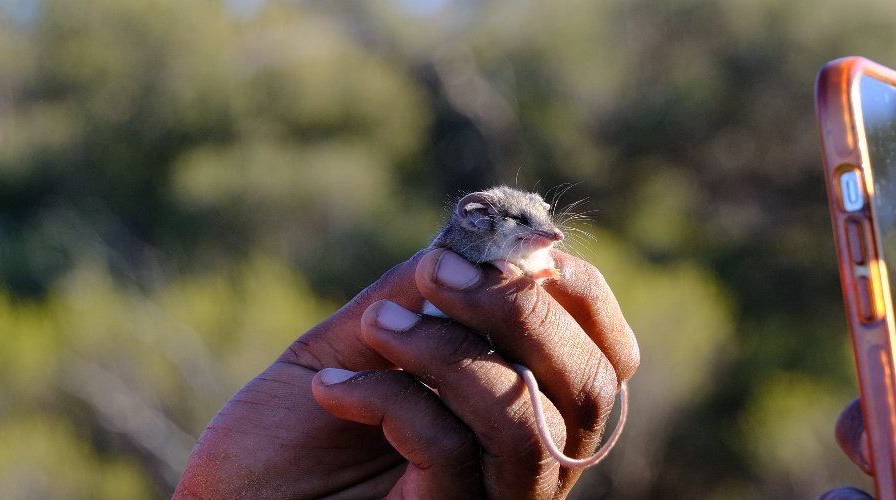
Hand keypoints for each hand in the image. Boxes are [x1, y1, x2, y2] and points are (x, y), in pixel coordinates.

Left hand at [175, 248, 638, 498]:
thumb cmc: (288, 433)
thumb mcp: (359, 339)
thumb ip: (422, 294)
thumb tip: (482, 233)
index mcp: (528, 411)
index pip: (607, 358)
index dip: (580, 296)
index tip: (515, 248)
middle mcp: (529, 466)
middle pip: (589, 387)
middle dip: (523, 313)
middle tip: (439, 272)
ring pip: (530, 425)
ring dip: (453, 354)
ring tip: (378, 325)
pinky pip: (448, 452)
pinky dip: (388, 398)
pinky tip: (330, 387)